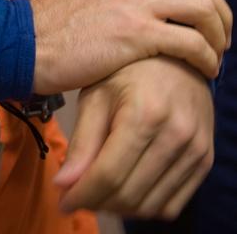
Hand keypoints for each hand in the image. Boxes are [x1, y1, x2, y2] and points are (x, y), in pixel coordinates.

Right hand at [30, 0, 230, 92]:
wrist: (25, 41)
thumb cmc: (55, 27)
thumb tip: (151, 3)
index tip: (208, 15)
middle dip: (220, 13)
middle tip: (220, 38)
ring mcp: (135, 0)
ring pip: (202, 8)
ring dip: (217, 35)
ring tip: (215, 55)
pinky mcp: (135, 33)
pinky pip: (191, 41)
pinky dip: (206, 57)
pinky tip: (203, 70)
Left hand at [53, 56, 213, 217]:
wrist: (177, 58)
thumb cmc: (128, 72)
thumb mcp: (97, 94)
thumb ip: (82, 141)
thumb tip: (63, 184)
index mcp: (144, 113)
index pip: (109, 174)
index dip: (82, 194)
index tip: (63, 201)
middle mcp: (175, 134)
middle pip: (129, 194)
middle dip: (97, 203)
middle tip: (77, 196)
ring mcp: (195, 149)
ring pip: (150, 205)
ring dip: (119, 208)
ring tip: (99, 193)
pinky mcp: (205, 160)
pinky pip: (172, 205)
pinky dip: (145, 206)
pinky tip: (126, 191)